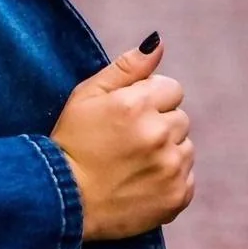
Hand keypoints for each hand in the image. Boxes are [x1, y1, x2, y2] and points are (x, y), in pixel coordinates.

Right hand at [48, 35, 195, 241]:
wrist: (61, 205)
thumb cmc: (69, 146)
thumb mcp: (85, 97)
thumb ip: (125, 67)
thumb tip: (159, 42)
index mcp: (138, 105)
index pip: (171, 89)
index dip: (149, 102)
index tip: (126, 120)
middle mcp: (159, 134)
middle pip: (180, 120)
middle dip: (158, 127)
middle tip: (125, 146)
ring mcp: (170, 168)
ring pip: (185, 149)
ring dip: (165, 154)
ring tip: (132, 168)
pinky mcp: (176, 197)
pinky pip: (186, 179)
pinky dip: (169, 182)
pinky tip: (140, 186)